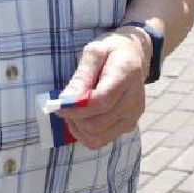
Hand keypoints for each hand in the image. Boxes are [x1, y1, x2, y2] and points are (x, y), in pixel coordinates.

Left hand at [56, 30, 147, 149]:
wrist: (133, 56)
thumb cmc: (110, 52)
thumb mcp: (94, 52)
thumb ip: (81, 77)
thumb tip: (65, 101)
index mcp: (127, 75)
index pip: (99, 102)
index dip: (74, 108)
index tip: (58, 103)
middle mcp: (134, 100)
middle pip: (96, 124)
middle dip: (74, 118)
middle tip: (64, 105)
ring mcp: (133, 116)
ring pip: (97, 138)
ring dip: (78, 128)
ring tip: (73, 111)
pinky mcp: (129, 126)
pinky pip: (101, 140)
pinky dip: (86, 134)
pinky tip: (82, 118)